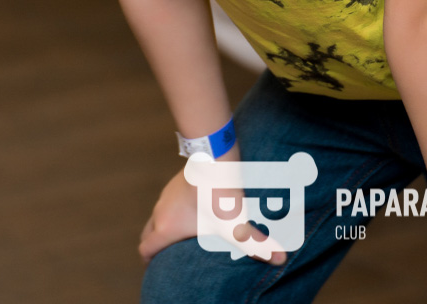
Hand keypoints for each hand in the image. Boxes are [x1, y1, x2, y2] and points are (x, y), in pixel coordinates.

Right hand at [138, 166, 286, 265]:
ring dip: (165, 226)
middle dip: (155, 246)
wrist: (216, 157)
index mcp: (167, 227)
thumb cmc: (221, 195)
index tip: (157, 268)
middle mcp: (161, 211)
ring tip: (183, 234)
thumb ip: (256, 245)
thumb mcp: (236, 226)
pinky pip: (168, 201)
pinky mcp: (176, 182)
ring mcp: (166, 194)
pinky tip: (194, 209)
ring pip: (158, 215)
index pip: (146, 249)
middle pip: (147, 234)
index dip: (150, 261)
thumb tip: (280, 259)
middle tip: (168, 255)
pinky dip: (174, 209)